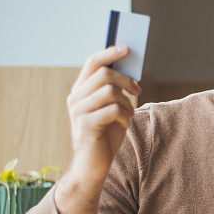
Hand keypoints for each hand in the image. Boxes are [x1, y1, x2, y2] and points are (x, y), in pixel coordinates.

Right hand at [66, 45, 141, 183]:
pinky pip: (112, 110)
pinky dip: (124, 116)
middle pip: (104, 74)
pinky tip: (124, 124)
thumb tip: (130, 69)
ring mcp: (78, 112)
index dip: (110, 53)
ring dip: (127, 102)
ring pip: (109, 91)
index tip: (128, 48)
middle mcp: (75, 98)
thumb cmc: (105, 135)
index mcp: (80, 91)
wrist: (93, 165)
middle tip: (138, 90)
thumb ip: (115, 90)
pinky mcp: (86, 126)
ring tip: (129, 114)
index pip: (93, 63)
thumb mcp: (111, 108)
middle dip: (126, 80)